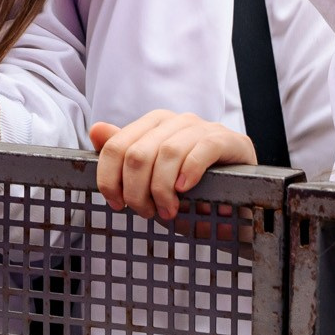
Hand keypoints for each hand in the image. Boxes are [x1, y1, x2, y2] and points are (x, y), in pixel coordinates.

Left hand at [90, 111, 256, 222]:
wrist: (238, 201)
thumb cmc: (192, 191)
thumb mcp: (153, 181)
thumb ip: (124, 157)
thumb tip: (96, 130)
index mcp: (153, 125)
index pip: (116, 146)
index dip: (110, 178)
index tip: (117, 204)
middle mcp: (175, 121)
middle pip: (138, 153)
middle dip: (137, 191)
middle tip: (147, 213)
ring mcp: (203, 128)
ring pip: (167, 152)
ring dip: (162, 189)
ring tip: (168, 211)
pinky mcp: (229, 140)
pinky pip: (203, 149)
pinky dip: (189, 171)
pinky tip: (185, 190)